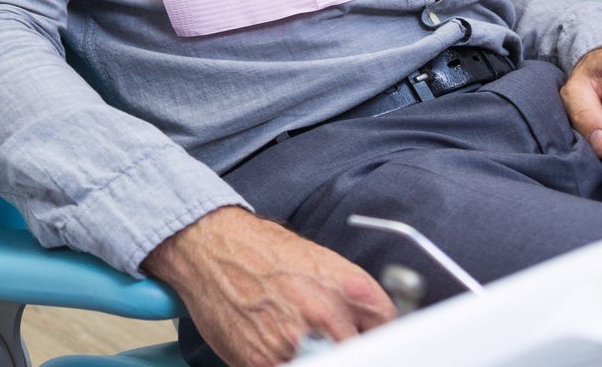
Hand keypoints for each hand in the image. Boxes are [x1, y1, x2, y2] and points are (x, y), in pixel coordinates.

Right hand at [144, 207, 394, 366]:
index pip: (391, 337)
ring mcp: (296, 343)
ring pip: (323, 364)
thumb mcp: (325, 266)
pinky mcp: (264, 362)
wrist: (211, 246)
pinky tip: (271, 346)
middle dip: (343, 351)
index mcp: (352, 291)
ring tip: (290, 339)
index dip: (378, 345)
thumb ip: (358, 306)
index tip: (368, 346)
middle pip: (359, 357)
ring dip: (313, 357)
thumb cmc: (263, 253)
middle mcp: (328, 317)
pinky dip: (282, 363)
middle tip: (320, 340)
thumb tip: (378, 336)